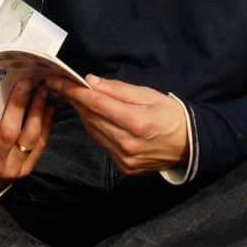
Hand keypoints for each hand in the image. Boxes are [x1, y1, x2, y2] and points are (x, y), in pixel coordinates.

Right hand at [0, 79, 56, 197]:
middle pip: (8, 135)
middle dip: (17, 107)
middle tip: (24, 81)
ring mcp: (12, 167)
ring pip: (28, 137)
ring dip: (36, 111)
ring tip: (41, 87)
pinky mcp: (28, 167)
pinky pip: (40, 143)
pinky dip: (46, 122)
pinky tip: (48, 102)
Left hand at [45, 74, 187, 175]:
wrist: (189, 145)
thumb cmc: (171, 115)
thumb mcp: (149, 94)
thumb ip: (118, 89)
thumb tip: (91, 82)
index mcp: (137, 122)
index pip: (96, 103)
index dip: (74, 91)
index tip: (57, 80)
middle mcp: (128, 143)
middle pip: (91, 117)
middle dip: (76, 100)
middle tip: (65, 85)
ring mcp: (125, 158)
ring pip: (93, 131)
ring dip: (84, 114)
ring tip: (80, 98)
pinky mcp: (123, 166)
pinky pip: (101, 143)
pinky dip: (95, 128)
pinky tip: (96, 117)